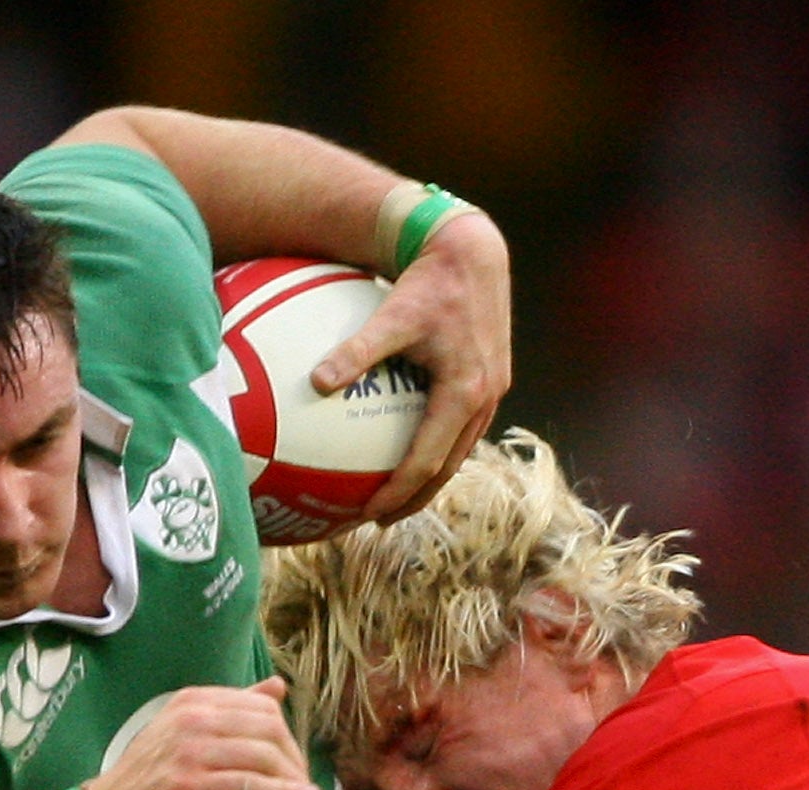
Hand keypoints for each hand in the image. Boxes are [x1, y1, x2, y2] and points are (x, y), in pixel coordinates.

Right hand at [80, 676, 319, 789]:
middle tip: (302, 788)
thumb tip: (277, 687)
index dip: (289, 738)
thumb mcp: (186, 731)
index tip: (294, 767)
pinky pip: (251, 786)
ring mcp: (189, 751)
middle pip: (270, 729)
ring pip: (264, 757)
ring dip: (295, 782)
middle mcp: (192, 718)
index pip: (262, 708)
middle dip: (295, 761)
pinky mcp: (190, 788)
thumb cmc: (150, 778)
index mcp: (193, 701)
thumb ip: (232, 710)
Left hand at [316, 208, 511, 519]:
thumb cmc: (429, 280)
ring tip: (400, 495)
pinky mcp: (492, 379)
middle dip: (415, 499)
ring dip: (431, 477)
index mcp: (463, 394)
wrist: (473, 251)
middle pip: (447, 468)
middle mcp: (484, 399)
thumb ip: (355, 352)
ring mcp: (492, 391)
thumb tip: (315, 382)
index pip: (427, 462)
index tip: (370, 513)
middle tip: (381, 519)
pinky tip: (417, 447)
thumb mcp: (389, 315)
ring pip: (460, 451)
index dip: (399, 493)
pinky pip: (465, 428)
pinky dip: (441, 447)